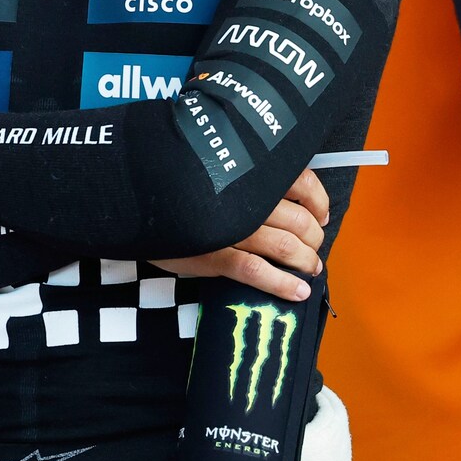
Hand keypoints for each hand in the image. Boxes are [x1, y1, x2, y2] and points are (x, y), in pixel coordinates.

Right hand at [153, 168, 329, 302]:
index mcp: (250, 172)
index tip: (321, 216)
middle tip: (313, 248)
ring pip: (286, 247)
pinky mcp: (216, 255)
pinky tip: (298, 292)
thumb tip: (286, 191)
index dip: (319, 202)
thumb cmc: (182, 184)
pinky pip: (258, 272)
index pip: (302, 182)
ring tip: (311, 269)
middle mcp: (247, 198)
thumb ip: (249, 174)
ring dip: (306, 262)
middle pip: (299, 221)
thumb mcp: (218, 167)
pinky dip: (283, 284)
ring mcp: (233, 229)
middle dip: (314, 238)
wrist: (139, 201)